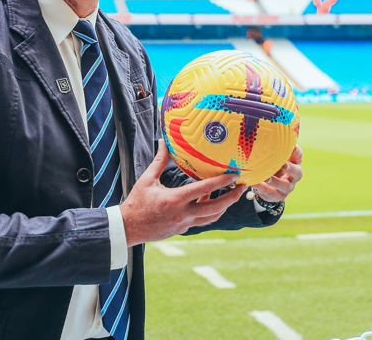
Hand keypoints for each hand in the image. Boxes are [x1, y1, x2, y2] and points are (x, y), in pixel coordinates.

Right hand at [120, 140, 246, 246]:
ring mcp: (184, 224)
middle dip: (232, 198)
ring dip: (223, 206)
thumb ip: (159, 161)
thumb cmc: (137, 202)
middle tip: (242, 187)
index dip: (222, 181)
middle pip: (215, 208)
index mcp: (174, 199)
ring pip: (211, 217)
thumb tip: (162, 142)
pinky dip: (209, 211)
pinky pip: (202, 220)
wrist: (129, 228)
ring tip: (230, 194)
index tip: (235, 175)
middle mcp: (182, 214)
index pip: (204, 189)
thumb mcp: (148, 179)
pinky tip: (210, 200)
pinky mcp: (183, 229)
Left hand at [250, 145, 302, 203]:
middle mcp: (294, 175)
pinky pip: (271, 192)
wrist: (271, 187)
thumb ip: (270, 146)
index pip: (298, 155)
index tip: (289, 145)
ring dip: (277, 181)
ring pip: (286, 185)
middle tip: (283, 164)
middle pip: (298, 172)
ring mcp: (288, 186)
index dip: (295, 150)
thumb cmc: (273, 166)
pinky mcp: (278, 195)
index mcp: (294, 162)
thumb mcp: (274, 156)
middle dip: (291, 168)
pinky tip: (255, 183)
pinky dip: (263, 188)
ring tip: (268, 178)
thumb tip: (258, 127)